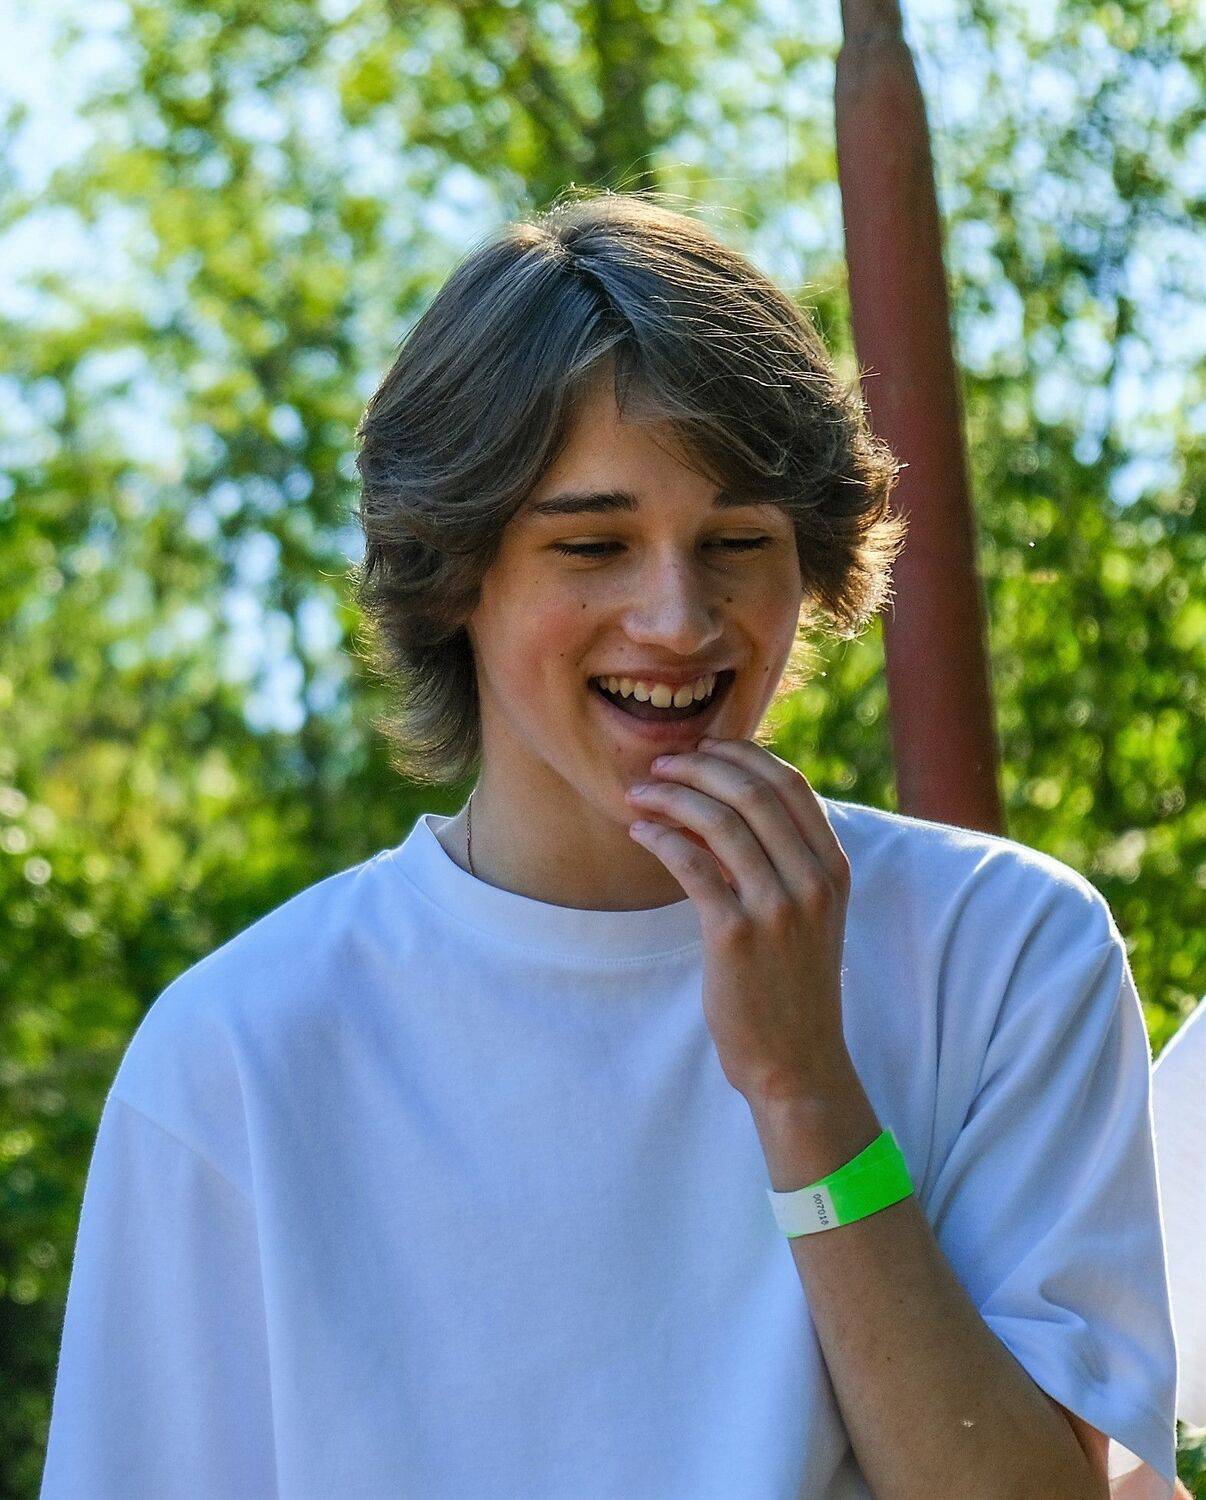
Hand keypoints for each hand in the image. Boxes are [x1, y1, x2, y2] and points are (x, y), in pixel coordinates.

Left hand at [625, 737, 852, 1105]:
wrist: (797, 1061)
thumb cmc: (792, 983)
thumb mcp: (809, 913)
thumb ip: (785, 860)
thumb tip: (727, 801)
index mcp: (833, 868)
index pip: (789, 783)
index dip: (742, 754)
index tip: (703, 749)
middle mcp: (812, 881)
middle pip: (751, 792)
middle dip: (699, 766)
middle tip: (660, 765)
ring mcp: (777, 907)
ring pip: (719, 820)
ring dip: (671, 796)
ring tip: (640, 794)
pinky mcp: (736, 935)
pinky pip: (691, 864)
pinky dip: (661, 836)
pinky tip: (641, 831)